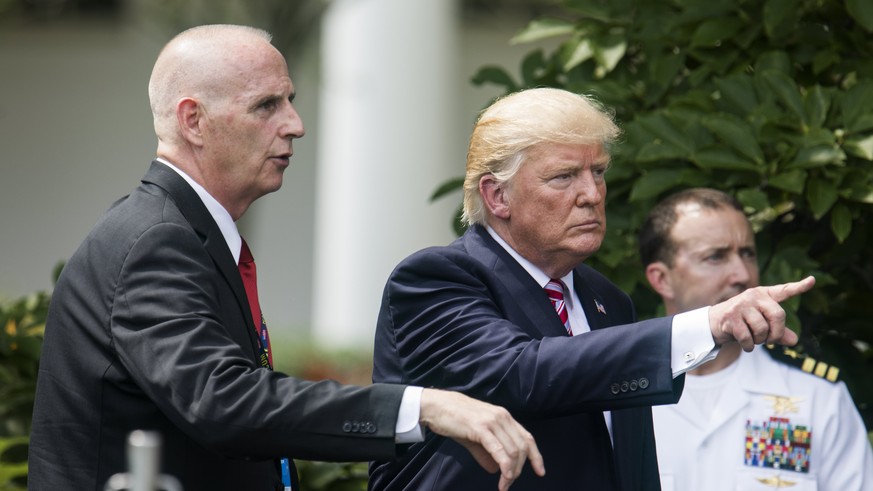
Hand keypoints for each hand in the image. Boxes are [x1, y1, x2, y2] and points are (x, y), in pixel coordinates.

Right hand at [419, 388, 544, 489]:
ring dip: (511, 472)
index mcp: (504, 417)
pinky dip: (505, 467)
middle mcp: (502, 417)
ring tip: (504, 485)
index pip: (527, 438)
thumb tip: (496, 469)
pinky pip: (499, 451)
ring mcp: (493, 421)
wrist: (437, 406)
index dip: (536, 456)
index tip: (540, 472)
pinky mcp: (481, 428)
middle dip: (519, 470)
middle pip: (522, 448)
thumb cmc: (455, 419)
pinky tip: (503, 478)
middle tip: (508, 484)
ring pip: (513, 451)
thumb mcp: (475, 437)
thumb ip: (486, 453)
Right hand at [708, 276, 814, 351]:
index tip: (813, 280)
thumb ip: (779, 331)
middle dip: (776, 333)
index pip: (784, 290)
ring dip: (760, 340)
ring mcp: (741, 306)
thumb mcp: (761, 324)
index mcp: (763, 295)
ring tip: (753, 339)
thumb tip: (794, 341)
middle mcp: (753, 296)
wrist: (714, 323)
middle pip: (778, 315)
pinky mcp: (731, 317)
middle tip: (769, 340)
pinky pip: (748, 337)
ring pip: (762, 329)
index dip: (799, 287)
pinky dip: (749, 346)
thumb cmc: (742, 322)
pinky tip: (746, 345)